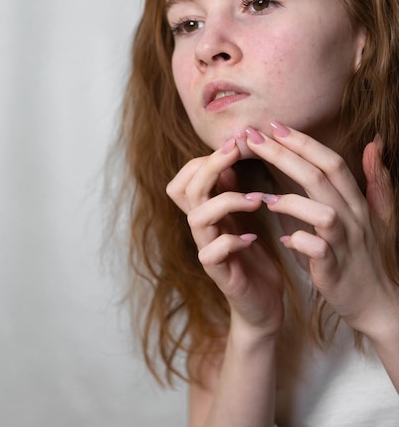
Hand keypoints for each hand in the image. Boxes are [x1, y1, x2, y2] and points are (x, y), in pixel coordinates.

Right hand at [166, 139, 283, 336]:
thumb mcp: (245, 218)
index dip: (203, 159)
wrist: (262, 303)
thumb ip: (233, 190)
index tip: (234, 143)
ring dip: (226, 201)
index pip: (184, 179)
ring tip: (256, 199)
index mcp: (207, 213)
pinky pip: (211, 253)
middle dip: (210, 166)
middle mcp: (202, 229)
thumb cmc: (253, 257)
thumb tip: (229, 158)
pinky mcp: (219, 274)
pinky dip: (231, 240)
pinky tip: (252, 237)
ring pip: (196, 217)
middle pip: (186, 190)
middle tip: (238, 151)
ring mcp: (207, 250)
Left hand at [246, 123, 398, 338]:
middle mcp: (353, 217)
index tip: (273, 125)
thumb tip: (374, 143)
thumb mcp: (377, 214)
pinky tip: (283, 240)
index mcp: (356, 202)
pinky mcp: (335, 268)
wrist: (377, 303)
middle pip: (320, 178)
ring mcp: (345, 242)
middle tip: (252, 138)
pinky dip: (299, 241)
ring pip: (322, 212)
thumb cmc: (368, 255)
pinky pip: (317, 249)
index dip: (303, 142)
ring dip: (289, 201)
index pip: (331, 162)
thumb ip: (374, 178)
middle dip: (283, 154)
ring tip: (259, 196)